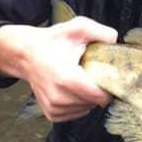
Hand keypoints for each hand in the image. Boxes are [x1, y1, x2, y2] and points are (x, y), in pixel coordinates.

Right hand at [0, 17, 117, 121]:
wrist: (26, 53)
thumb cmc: (52, 41)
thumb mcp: (77, 28)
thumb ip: (101, 32)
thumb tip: (115, 41)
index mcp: (66, 78)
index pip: (99, 96)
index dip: (110, 88)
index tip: (111, 77)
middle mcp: (58, 96)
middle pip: (94, 102)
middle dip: (99, 90)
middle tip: (93, 74)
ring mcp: (53, 107)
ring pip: (86, 109)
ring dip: (89, 98)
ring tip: (81, 80)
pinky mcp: (51, 113)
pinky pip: (76, 113)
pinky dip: (79, 104)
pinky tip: (74, 90)